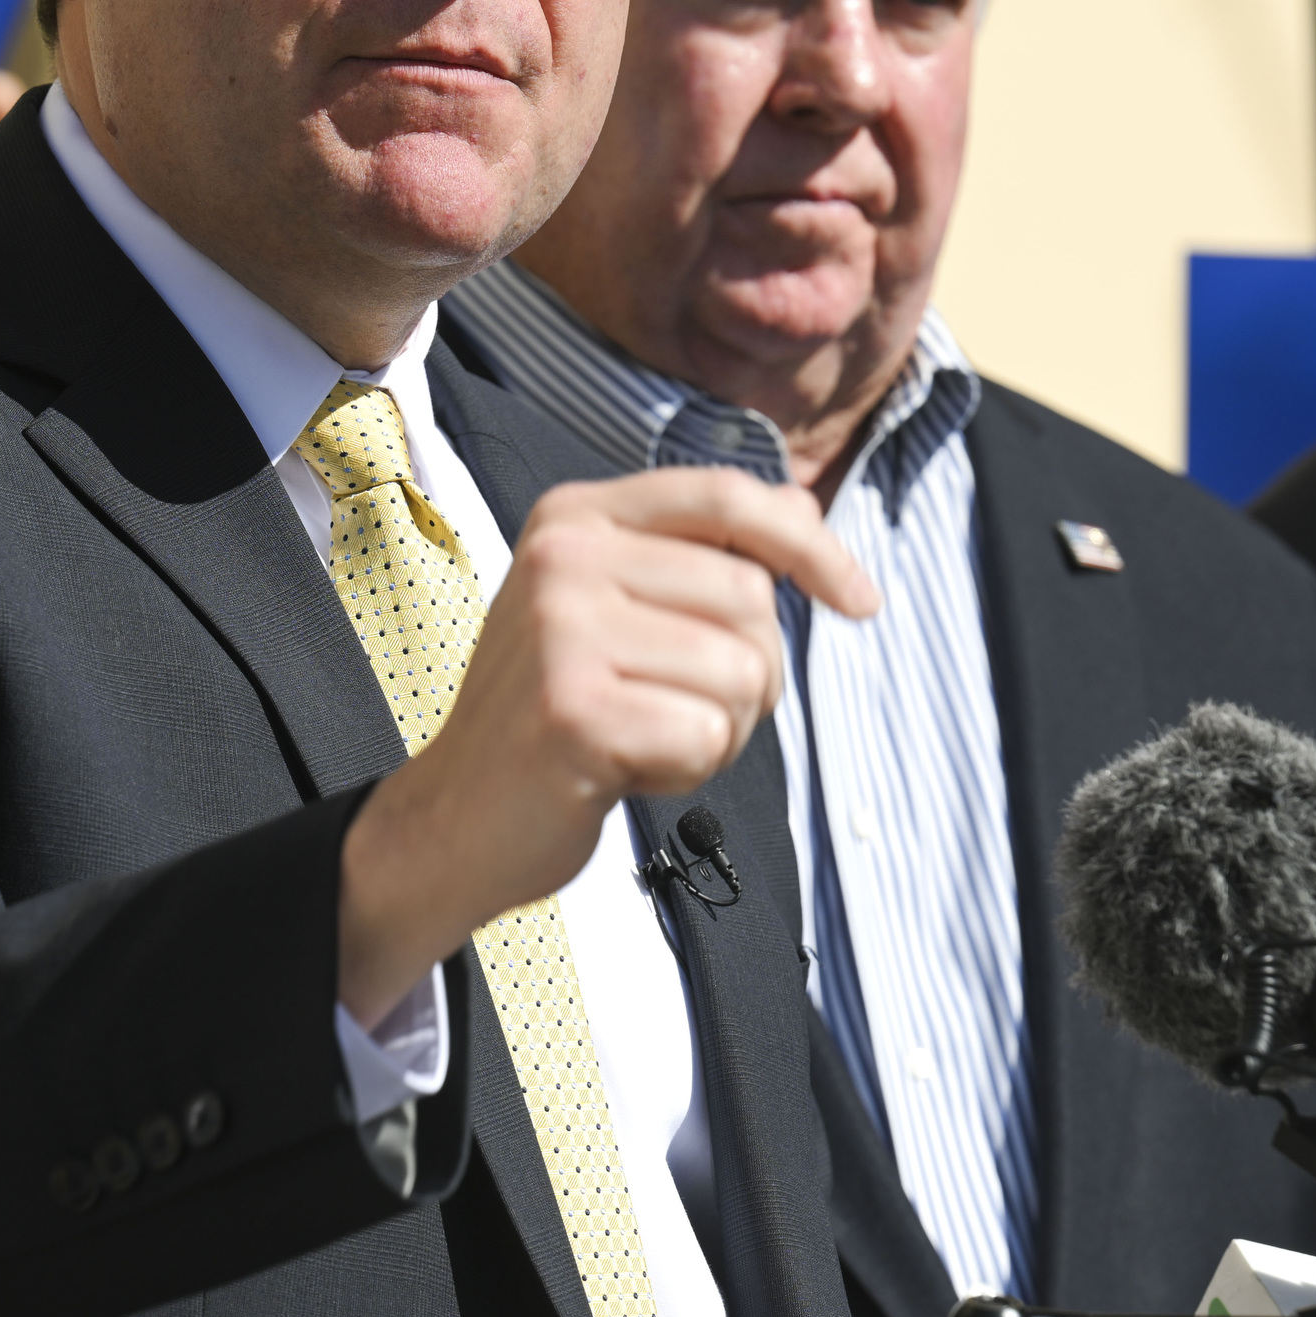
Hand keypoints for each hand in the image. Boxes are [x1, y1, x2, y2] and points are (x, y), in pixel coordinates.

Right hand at [336, 468, 873, 1020]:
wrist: (455, 819)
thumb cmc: (551, 716)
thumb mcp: (612, 609)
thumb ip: (696, 556)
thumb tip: (799, 505)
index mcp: (575, 517)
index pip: (728, 497)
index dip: (813, 546)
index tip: (860, 599)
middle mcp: (563, 557)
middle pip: (752, 598)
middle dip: (751, 673)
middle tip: (676, 710)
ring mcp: (562, 629)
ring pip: (743, 671)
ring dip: (722, 730)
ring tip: (646, 739)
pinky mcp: (573, 709)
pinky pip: (708, 734)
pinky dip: (688, 769)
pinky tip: (626, 770)